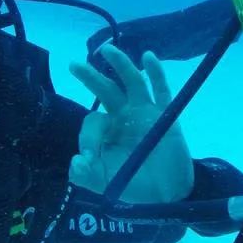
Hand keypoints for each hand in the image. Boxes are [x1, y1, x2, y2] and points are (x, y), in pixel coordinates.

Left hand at [66, 44, 193, 203]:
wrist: (169, 192)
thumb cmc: (135, 185)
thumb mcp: (106, 183)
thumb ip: (87, 175)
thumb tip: (76, 162)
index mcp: (107, 132)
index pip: (93, 122)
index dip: (88, 136)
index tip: (88, 157)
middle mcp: (123, 116)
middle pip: (106, 90)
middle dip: (90, 77)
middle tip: (74, 65)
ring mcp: (145, 112)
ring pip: (131, 82)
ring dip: (120, 65)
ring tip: (107, 50)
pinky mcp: (166, 114)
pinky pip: (161, 89)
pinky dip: (156, 72)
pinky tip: (148, 57)